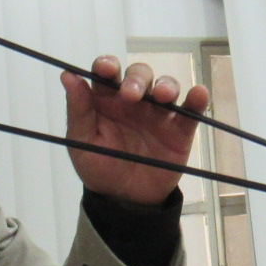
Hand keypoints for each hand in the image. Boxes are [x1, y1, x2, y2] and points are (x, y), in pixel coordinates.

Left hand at [61, 56, 208, 204]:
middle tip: (131, 95)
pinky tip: (199, 94)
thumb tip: (67, 75)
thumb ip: (77, 109)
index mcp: (107, 99)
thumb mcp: (81, 142)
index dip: (107, 65)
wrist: (125, 200)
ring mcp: (158, 113)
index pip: (107, 72)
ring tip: (163, 97)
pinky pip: (191, 110)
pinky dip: (198, 100)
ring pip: (166, 86)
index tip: (106, 69)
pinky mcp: (180, 129)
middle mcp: (134, 100)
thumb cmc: (99, 168)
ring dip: (166, 85)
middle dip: (137, 79)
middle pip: (140, 74)